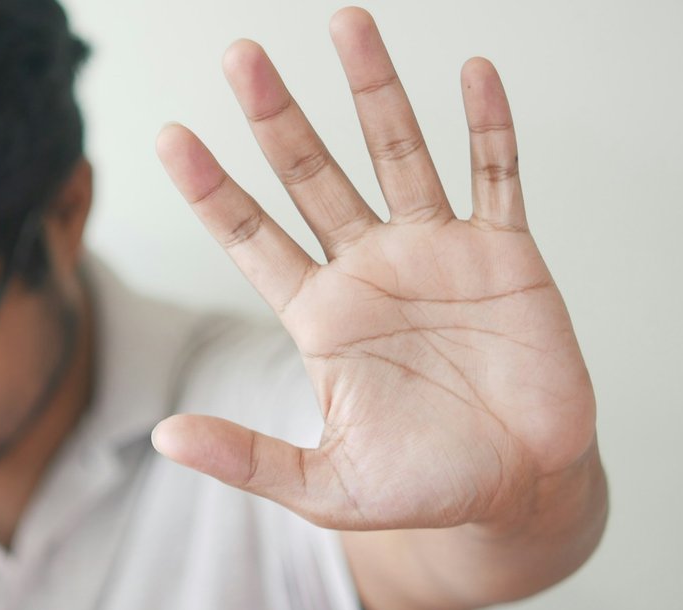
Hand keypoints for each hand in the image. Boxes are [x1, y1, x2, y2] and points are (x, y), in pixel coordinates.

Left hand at [153, 7, 595, 531]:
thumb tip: (163, 437)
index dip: (212, 189)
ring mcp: (437, 253)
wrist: (519, 490)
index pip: (252, 237)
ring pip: (398, 153)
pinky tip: (472, 74)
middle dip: (277, 117)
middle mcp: (369, 269)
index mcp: (320, 315)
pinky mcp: (505, 255)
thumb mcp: (324, 485)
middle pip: (312, 175)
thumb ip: (248, 457)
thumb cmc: (422, 488)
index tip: (170, 136)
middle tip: (241, 58)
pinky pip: (497, 175)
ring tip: (345, 24)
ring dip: (373, 91)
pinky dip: (488, 127)